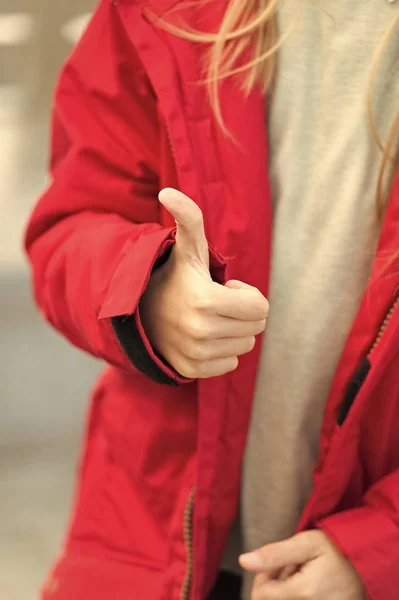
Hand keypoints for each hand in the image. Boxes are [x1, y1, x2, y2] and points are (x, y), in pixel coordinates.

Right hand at [139, 188, 268, 378]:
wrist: (140, 309)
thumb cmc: (174, 275)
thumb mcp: (187, 247)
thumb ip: (188, 218)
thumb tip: (168, 192)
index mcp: (206, 301)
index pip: (261, 308)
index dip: (245, 295)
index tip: (223, 288)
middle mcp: (201, 333)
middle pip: (255, 328)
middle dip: (241, 313)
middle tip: (215, 303)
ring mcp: (195, 355)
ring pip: (244, 346)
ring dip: (232, 332)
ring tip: (206, 318)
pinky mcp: (191, 371)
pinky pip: (229, 365)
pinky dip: (221, 352)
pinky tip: (200, 337)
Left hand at [239, 530, 365, 599]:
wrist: (366, 562)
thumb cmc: (337, 549)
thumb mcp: (306, 543)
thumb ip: (274, 554)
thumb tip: (244, 561)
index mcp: (301, 593)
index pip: (260, 595)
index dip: (262, 576)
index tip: (278, 563)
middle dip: (276, 583)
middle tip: (292, 566)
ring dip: (286, 589)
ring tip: (302, 573)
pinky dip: (297, 594)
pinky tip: (308, 584)